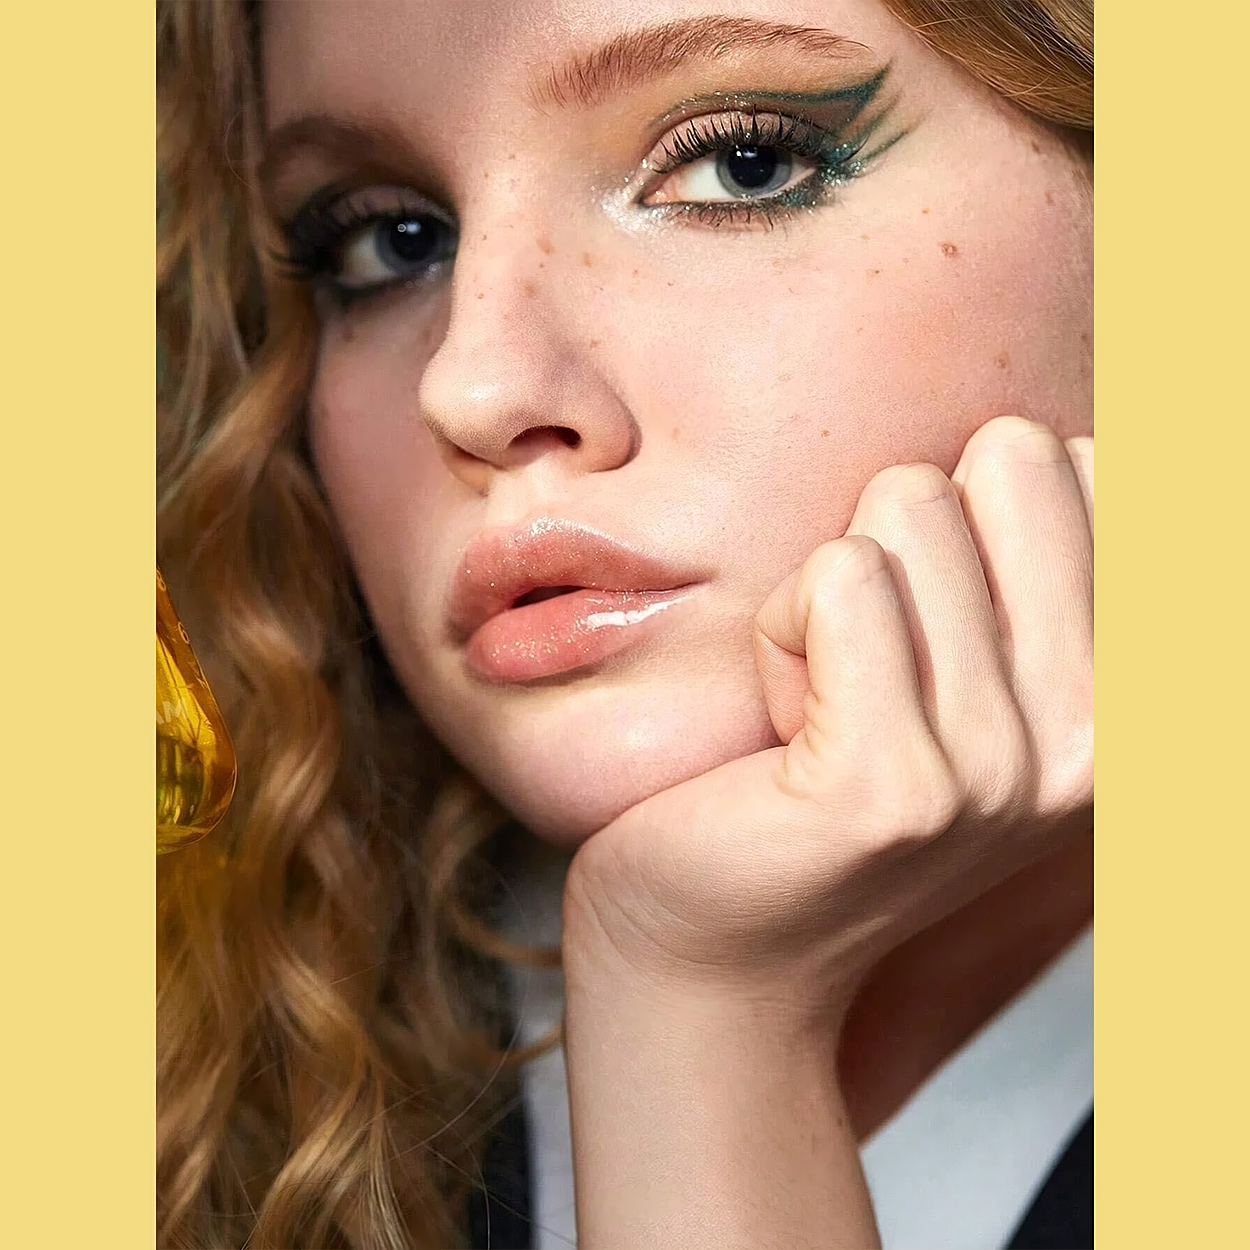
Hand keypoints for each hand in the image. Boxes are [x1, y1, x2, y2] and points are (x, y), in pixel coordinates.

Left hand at [564, 416, 1092, 1020]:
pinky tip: (785, 721)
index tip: (940, 625)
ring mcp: (1005, 768)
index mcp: (1131, 689)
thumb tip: (1035, 432)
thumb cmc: (826, 772)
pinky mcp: (894, 784)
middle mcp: (1101, 732)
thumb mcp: (967, 663)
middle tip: (869, 654)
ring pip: (908, 508)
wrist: (721, 941)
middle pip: (1008, 456)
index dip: (977, 509)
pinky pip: (838, 582)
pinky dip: (781, 629)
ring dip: (828, 592)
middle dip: (905, 531)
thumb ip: (1030, 552)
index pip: (1095, 461)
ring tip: (825, 698)